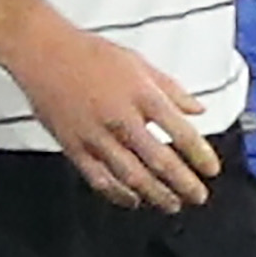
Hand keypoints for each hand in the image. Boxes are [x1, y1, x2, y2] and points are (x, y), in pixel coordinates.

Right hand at [0, 14, 220, 210]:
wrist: (43, 52)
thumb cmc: (90, 54)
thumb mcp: (139, 63)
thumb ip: (171, 89)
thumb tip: (198, 109)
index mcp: (142, 94)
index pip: (181, 133)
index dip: (200, 156)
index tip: (211, 169)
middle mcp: (122, 118)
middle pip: (161, 162)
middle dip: (184, 184)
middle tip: (198, 196)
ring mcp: (97, 136)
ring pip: (133, 177)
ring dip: (157, 195)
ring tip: (172, 204)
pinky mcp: (74, 147)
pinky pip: (100, 180)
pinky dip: (119, 195)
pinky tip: (133, 200)